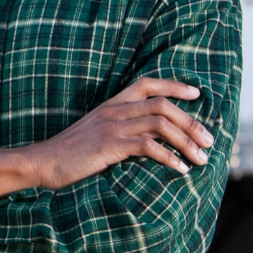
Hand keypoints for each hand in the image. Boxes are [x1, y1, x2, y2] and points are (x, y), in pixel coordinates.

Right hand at [20, 77, 215, 188]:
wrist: (42, 162)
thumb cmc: (70, 153)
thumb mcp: (97, 132)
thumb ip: (121, 128)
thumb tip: (152, 137)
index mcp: (112, 105)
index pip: (147, 84)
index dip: (175, 85)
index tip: (198, 94)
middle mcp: (114, 111)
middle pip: (163, 106)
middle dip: (192, 123)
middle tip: (209, 141)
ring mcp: (112, 127)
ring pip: (161, 124)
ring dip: (187, 142)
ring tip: (201, 159)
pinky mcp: (109, 146)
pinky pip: (148, 147)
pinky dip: (169, 157)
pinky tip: (179, 169)